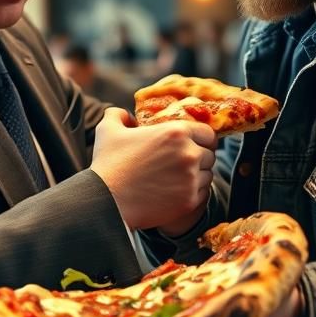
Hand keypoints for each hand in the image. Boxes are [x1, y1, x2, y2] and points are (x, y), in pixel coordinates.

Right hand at [90, 108, 216, 230]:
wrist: (105, 201)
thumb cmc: (108, 165)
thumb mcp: (108, 130)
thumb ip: (118, 115)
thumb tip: (125, 115)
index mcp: (176, 132)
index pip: (208, 133)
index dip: (202, 138)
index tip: (194, 144)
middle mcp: (188, 154)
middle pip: (210, 155)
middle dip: (199, 158)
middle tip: (183, 163)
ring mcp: (191, 179)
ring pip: (207, 175)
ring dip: (197, 176)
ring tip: (178, 178)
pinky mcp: (189, 201)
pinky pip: (202, 194)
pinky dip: (193, 193)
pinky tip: (176, 192)